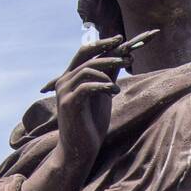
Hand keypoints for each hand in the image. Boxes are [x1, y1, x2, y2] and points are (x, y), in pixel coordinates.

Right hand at [43, 36, 130, 174]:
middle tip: (126, 52)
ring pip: (88, 69)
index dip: (102, 44)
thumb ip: (107, 78)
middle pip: (85, 55)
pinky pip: (87, 86)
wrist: (79, 151)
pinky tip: (114, 92)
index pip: (85, 52)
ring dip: (108, 72)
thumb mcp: (102, 97)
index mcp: (70, 77)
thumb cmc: (90, 126)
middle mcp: (64, 81)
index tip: (121, 39)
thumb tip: (121, 58)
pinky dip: (103, 86)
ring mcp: (65, 91)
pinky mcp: (70, 103)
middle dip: (107, 51)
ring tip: (119, 85)